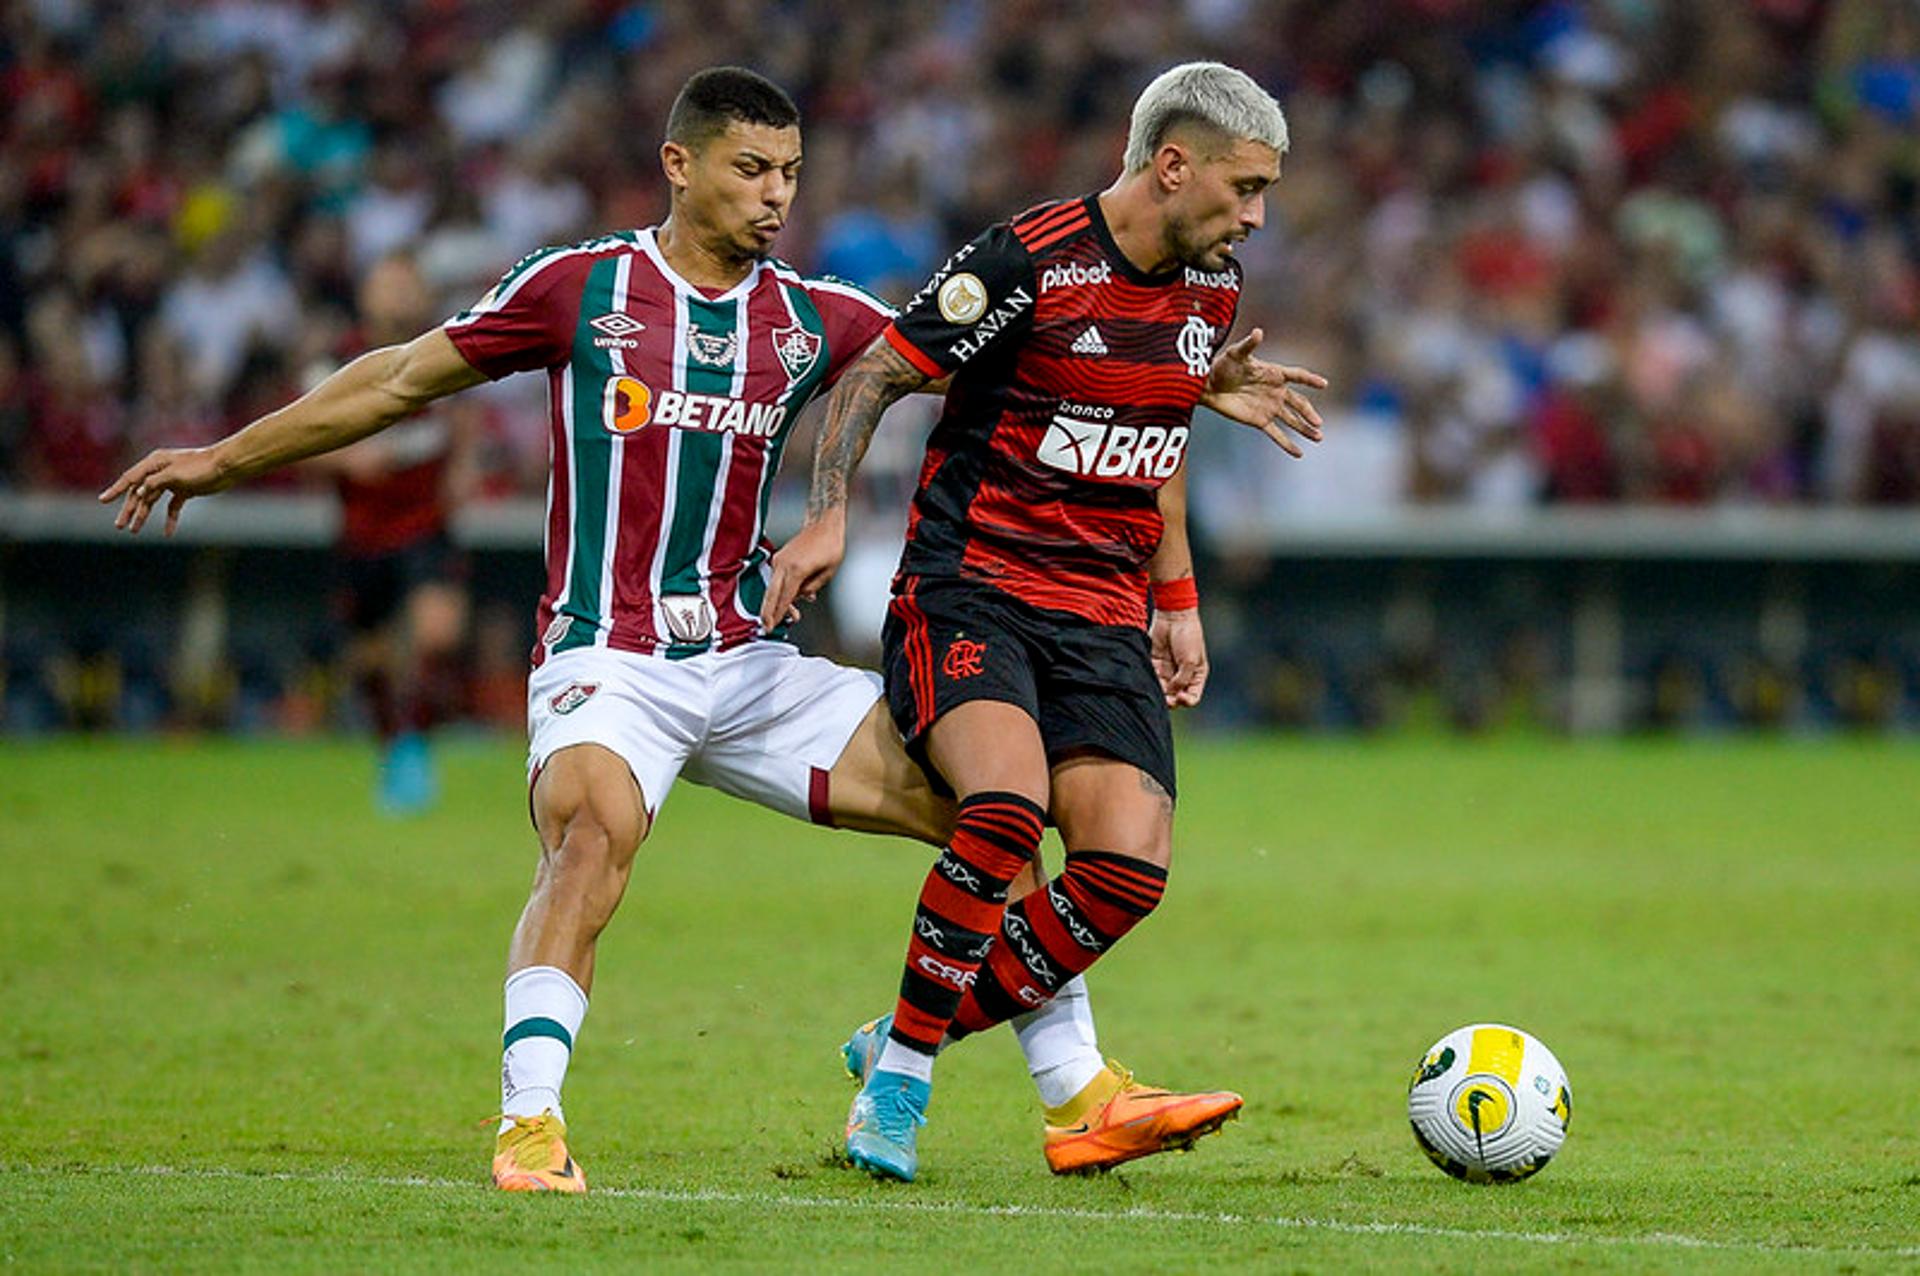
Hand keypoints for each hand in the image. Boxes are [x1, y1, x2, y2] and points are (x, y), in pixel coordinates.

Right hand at [98, 446, 233, 535]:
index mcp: (155, 463)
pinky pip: (172, 506)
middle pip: (139, 493)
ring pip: (153, 500)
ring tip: (134, 531)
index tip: (102, 500)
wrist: (227, 466)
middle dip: (129, 509)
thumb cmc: (201, 467)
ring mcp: (172, 481)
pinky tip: (168, 532)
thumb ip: (155, 483)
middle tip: (120, 526)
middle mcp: (160, 471)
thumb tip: (138, 492)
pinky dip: (169, 519)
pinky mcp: (184, 490)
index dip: (115, 490)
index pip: (130, 478)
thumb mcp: (175, 475)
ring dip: (144, 515)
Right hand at [759, 510, 847, 631]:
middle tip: (767, 627)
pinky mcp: (779, 558)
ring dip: (778, 602)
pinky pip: (778, 579)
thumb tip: (801, 597)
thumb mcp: (828, 572)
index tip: (772, 626)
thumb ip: (813, 587)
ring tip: (789, 616)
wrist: (823, 523)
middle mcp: (784, 565)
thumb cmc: (830, 545)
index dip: (778, 614)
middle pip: (772, 595)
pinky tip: (796, 598)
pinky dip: (782, 590)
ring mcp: (779, 560)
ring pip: (773, 588)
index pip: (785, 598)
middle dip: (768, 613)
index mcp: (797, 570)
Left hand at [1149, 606, 1207, 708]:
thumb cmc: (1188, 637)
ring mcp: (1168, 670)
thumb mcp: (1190, 661)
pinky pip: (1152, 678)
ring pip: (1162, 690)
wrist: (1173, 616)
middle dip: (1171, 700)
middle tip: (1166, 699)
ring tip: (1157, 689)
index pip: (1193, 697)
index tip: (1180, 697)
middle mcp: (1182, 676)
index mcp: (1196, 676)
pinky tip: (1150, 680)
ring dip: (1160, 693)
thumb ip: (1182, 680)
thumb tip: (1172, 694)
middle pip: (1176, 696)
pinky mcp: (1155, 664)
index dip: (1187, 701)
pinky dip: (1150, 682)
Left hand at [1202, 327, 1328, 457]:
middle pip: (1299, 403)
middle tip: (1319, 423)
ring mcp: (1269, 407)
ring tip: (1318, 438)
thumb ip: (1249, 345)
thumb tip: (1258, 332)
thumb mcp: (1236, 353)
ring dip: (1305, 429)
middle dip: (1309, 413)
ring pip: (1292, 420)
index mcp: (1274, 373)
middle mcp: (1276, 391)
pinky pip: (1276, 434)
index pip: (1297, 375)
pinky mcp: (1259, 421)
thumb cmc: (1223, 365)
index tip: (1323, 384)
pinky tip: (1299, 453)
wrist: (1208, 385)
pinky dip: (1287, 444)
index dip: (1310, 379)